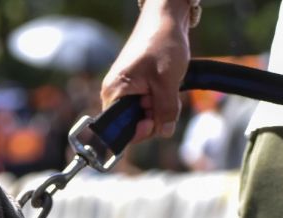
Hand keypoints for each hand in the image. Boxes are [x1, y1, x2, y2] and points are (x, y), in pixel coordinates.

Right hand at [101, 4, 190, 142]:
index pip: (120, 129)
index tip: (154, 121)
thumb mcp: (168, 82)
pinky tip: (165, 88)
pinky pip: (145, 103)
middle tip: (165, 100)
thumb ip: (166, 110)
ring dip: (157, 109)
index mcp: (114, 92)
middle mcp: (114, 93)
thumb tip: (165, 132)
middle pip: (131, 123)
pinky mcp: (134, 85)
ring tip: (166, 90)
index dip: (139, 131)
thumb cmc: (162, 45)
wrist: (166, 19)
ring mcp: (124, 89)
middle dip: (152, 119)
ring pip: (141, 114)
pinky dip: (158, 101)